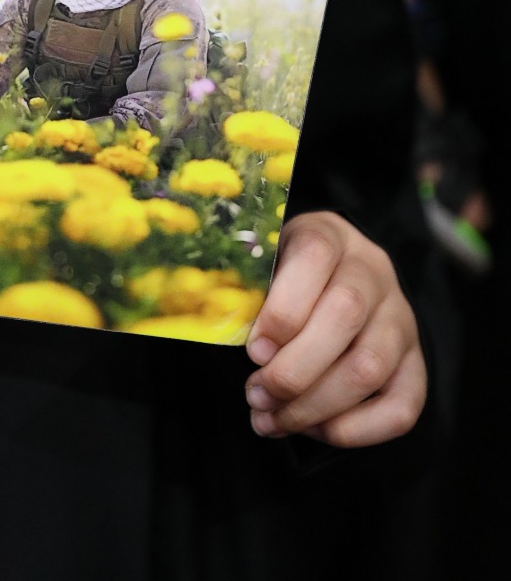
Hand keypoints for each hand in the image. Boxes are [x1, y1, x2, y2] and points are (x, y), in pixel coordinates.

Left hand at [244, 211, 426, 445]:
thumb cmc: (287, 278)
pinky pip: (402, 407)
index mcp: (330, 235)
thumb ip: (255, 297)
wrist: (337, 278)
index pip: (315, 256)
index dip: (282, 309)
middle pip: (346, 315)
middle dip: (293, 369)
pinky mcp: (416, 363)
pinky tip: (313, 429)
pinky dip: (354, 430)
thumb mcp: (265, 266)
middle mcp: (374, 271)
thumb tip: (248, 349)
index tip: (253, 350)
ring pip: (369, 367)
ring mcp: (401, 318)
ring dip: (315, 405)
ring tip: (273, 418)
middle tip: (256, 394)